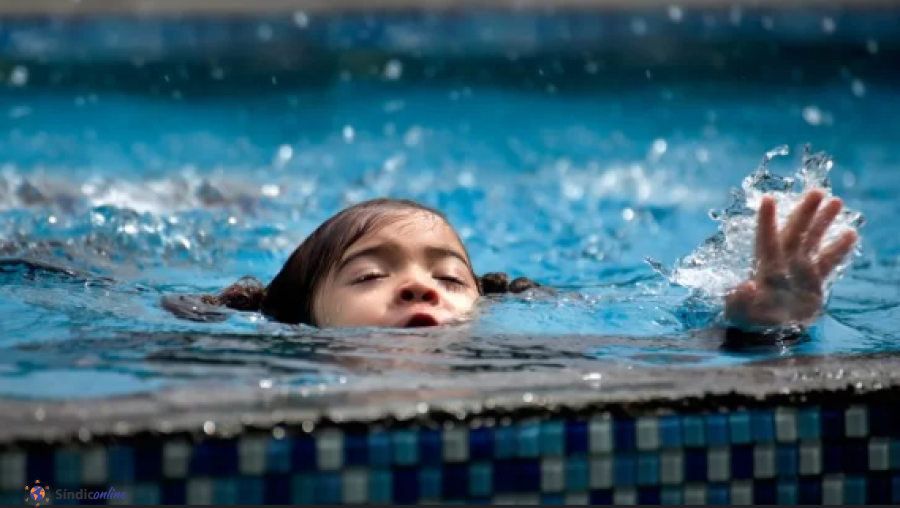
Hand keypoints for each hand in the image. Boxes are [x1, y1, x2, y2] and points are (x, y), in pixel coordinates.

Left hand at [724, 190, 857, 328]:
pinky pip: (828, 262)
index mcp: (763, 266)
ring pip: (812, 240)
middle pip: (793, 232)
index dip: (766, 220)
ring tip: (836, 201)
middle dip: (804, 212)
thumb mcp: (737, 312)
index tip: (768, 198)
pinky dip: (839, 248)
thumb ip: (738, 300)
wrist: (766, 332)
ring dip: (823, 221)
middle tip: (817, 191)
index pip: (765, 238)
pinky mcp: (814, 282)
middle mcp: (782, 262)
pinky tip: (850, 233)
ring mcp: (799, 269)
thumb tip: (747, 287)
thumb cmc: (746, 319)